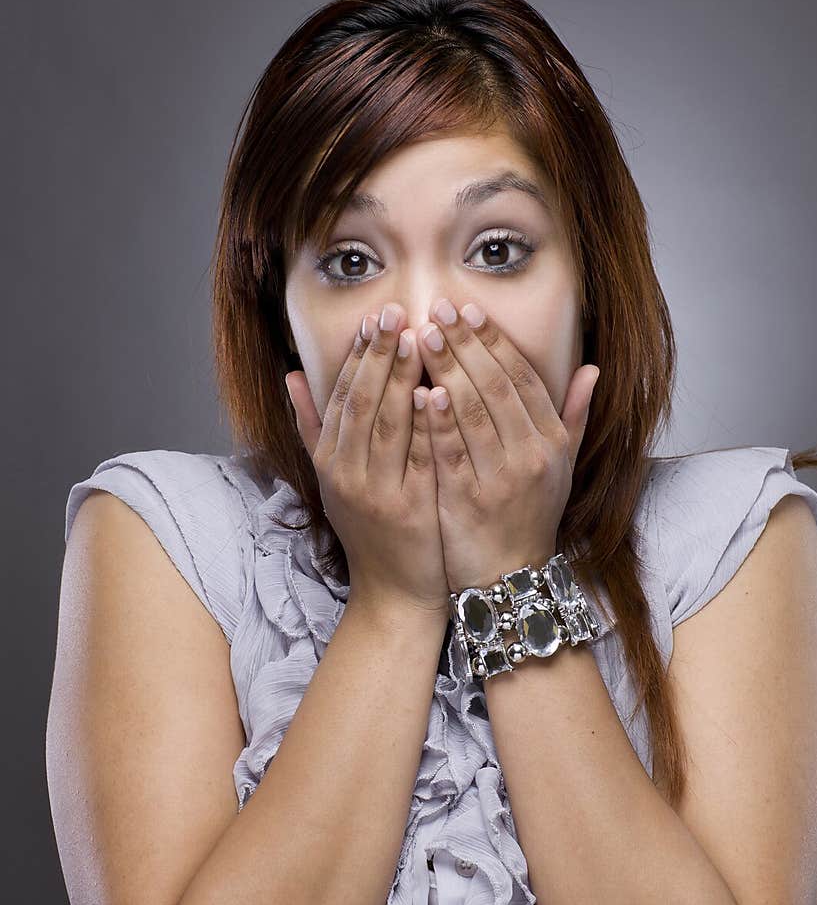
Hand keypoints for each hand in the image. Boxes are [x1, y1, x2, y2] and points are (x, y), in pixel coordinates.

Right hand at [285, 305, 450, 619]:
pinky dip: (425, 424)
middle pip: (362, 401)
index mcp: (330, 462)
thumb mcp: (333, 479)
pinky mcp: (409, 510)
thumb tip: (292, 374)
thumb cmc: (371, 531)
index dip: (360, 354)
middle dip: (380, 353)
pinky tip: (437, 391)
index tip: (377, 316)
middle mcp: (346, 475)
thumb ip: (313, 427)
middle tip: (398, 311)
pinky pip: (417, 457)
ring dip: (401, 377)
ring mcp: (376, 493)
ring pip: (386, 424)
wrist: (394, 593)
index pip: (343, 395)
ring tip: (419, 337)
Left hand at [416, 298, 599, 594]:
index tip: (468, 310)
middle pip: (496, 385)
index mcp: (552, 441)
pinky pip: (449, 449)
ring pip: (471, 411)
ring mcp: (500, 478)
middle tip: (438, 309)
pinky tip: (418, 390)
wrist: (510, 578)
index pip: (523, 377)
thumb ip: (574, 416)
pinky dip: (435, 418)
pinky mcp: (467, 499)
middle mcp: (531, 455)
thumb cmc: (530, 516)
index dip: (494, 340)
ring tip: (422, 335)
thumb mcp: (562, 467)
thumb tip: (592, 369)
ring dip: (446, 368)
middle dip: (465, 343)